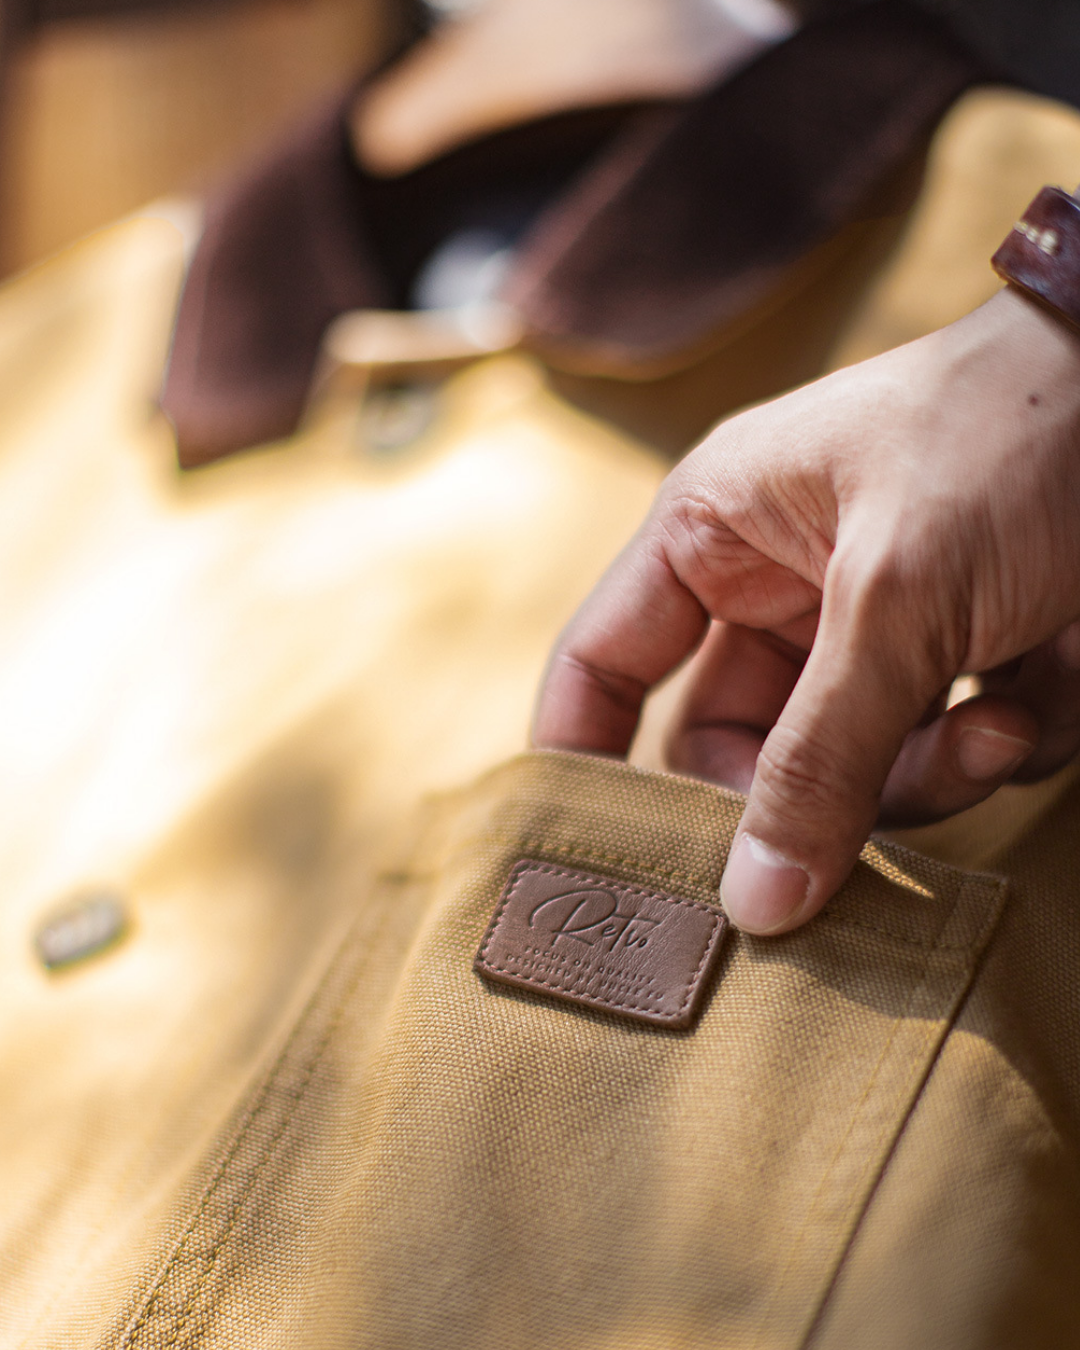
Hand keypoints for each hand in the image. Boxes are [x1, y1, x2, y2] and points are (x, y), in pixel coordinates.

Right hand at [533, 287, 1079, 933]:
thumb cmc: (1016, 435)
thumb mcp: (899, 596)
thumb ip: (820, 756)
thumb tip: (753, 906)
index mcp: (713, 536)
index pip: (600, 664)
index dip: (581, 761)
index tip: (596, 868)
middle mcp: (774, 589)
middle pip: (733, 751)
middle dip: (805, 795)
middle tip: (855, 839)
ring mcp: (864, 630)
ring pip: (845, 773)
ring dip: (927, 777)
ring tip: (1003, 729)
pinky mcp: (951, 660)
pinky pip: (940, 757)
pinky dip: (998, 747)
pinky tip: (1050, 690)